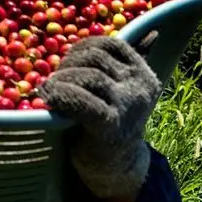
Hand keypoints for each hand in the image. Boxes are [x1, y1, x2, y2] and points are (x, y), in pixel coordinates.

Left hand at [38, 36, 161, 199]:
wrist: (117, 168)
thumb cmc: (115, 124)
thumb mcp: (126, 91)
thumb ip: (132, 65)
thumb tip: (153, 33)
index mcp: (144, 75)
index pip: (112, 44)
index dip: (83, 47)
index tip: (69, 63)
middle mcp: (140, 87)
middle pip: (96, 58)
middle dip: (68, 64)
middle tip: (54, 79)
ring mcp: (127, 105)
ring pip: (88, 75)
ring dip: (61, 79)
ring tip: (48, 90)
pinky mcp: (109, 124)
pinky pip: (80, 99)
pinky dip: (60, 94)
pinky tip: (49, 98)